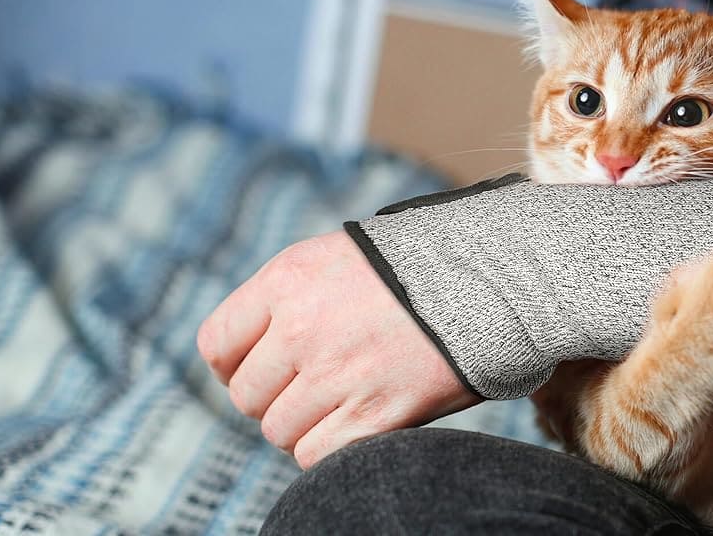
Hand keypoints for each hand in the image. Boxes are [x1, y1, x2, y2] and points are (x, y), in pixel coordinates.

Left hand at [197, 230, 480, 468]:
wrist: (495, 276)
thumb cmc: (420, 267)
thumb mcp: (342, 258)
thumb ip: (292, 296)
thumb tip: (254, 350)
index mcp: (288, 280)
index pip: (217, 343)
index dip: (233, 366)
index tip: (260, 370)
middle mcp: (303, 328)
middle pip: (247, 396)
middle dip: (276, 398)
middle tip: (313, 387)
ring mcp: (339, 374)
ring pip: (279, 432)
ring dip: (305, 426)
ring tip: (342, 403)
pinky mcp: (378, 412)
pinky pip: (318, 455)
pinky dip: (332, 448)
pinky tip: (358, 423)